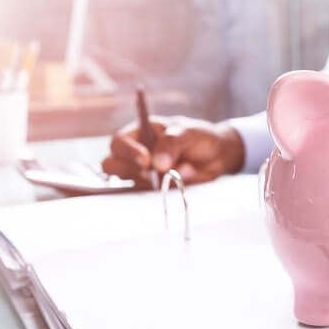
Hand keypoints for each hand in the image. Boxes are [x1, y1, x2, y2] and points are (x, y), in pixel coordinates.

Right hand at [101, 116, 244, 188]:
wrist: (217, 156)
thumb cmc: (198, 137)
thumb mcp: (187, 133)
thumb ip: (171, 144)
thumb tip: (157, 165)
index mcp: (140, 133)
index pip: (119, 142)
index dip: (127, 152)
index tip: (146, 160)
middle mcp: (135, 154)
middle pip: (112, 165)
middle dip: (130, 170)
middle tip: (153, 172)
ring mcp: (142, 173)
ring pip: (127, 183)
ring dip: (146, 182)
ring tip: (171, 175)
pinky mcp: (152, 189)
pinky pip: (145, 195)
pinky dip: (160, 193)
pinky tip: (178, 183)